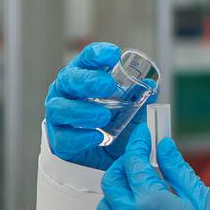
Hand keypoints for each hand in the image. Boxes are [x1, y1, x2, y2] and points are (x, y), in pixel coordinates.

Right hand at [45, 42, 148, 170]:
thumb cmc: (116, 123)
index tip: (114, 55)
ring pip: (59, 108)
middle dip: (88, 80)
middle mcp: (67, 91)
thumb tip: (151, 84)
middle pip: (69, 79)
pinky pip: (63, 137)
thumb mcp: (132, 109)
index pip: (87, 58)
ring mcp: (59, 115)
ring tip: (104, 117)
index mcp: (84, 76)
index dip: (98, 54)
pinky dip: (80, 137)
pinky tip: (97, 137)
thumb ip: (140, 97)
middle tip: (108, 85)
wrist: (108, 156)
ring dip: (82, 111)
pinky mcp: (58, 139)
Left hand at [97, 124, 209, 209]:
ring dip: (117, 189)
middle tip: (141, 158)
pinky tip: (142, 209)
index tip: (145, 133)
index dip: (139, 144)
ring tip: (138, 185)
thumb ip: (176, 169)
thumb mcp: (200, 196)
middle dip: (124, 164)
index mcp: (150, 201)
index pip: (135, 162)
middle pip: (111, 181)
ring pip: (107, 204)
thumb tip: (163, 147)